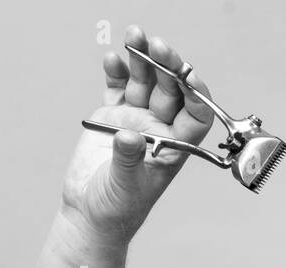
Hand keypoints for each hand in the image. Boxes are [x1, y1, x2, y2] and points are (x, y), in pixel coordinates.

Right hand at [59, 25, 215, 246]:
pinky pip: (118, 88)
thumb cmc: (117, 209)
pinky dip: (116, 72)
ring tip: (134, 34)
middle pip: (170, 90)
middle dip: (166, 66)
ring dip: (141, 59)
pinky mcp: (111, 118)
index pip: (196, 115)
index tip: (188, 75)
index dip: (196, 94)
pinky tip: (113, 58)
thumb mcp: (125, 186)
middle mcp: (160, 129)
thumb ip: (128, 159)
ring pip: (145, 83)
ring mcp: (136, 121)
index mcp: (176, 146)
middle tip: (156, 44)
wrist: (89, 214)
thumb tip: (130, 135)